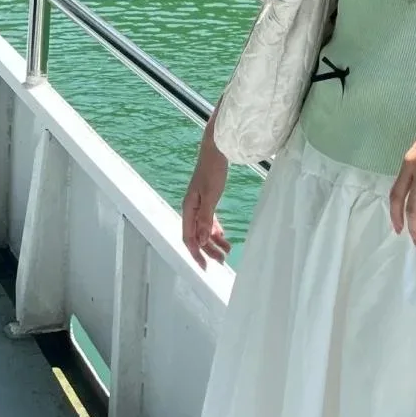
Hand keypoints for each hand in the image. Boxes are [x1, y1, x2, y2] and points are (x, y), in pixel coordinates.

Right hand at [182, 132, 231, 270]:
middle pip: (197, 236)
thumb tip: (201, 241)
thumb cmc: (213, 170)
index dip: (196, 254)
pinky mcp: (206, 200)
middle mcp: (191, 208)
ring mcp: (198, 204)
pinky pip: (209, 221)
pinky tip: (223, 237)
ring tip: (227, 251)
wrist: (217, 149)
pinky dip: (215, 230)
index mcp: (188, 208)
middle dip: (208, 250)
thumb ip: (205, 218)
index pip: (189, 237)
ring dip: (213, 241)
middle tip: (222, 261)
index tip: (205, 267)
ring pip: (203, 229)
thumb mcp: (211, 195)